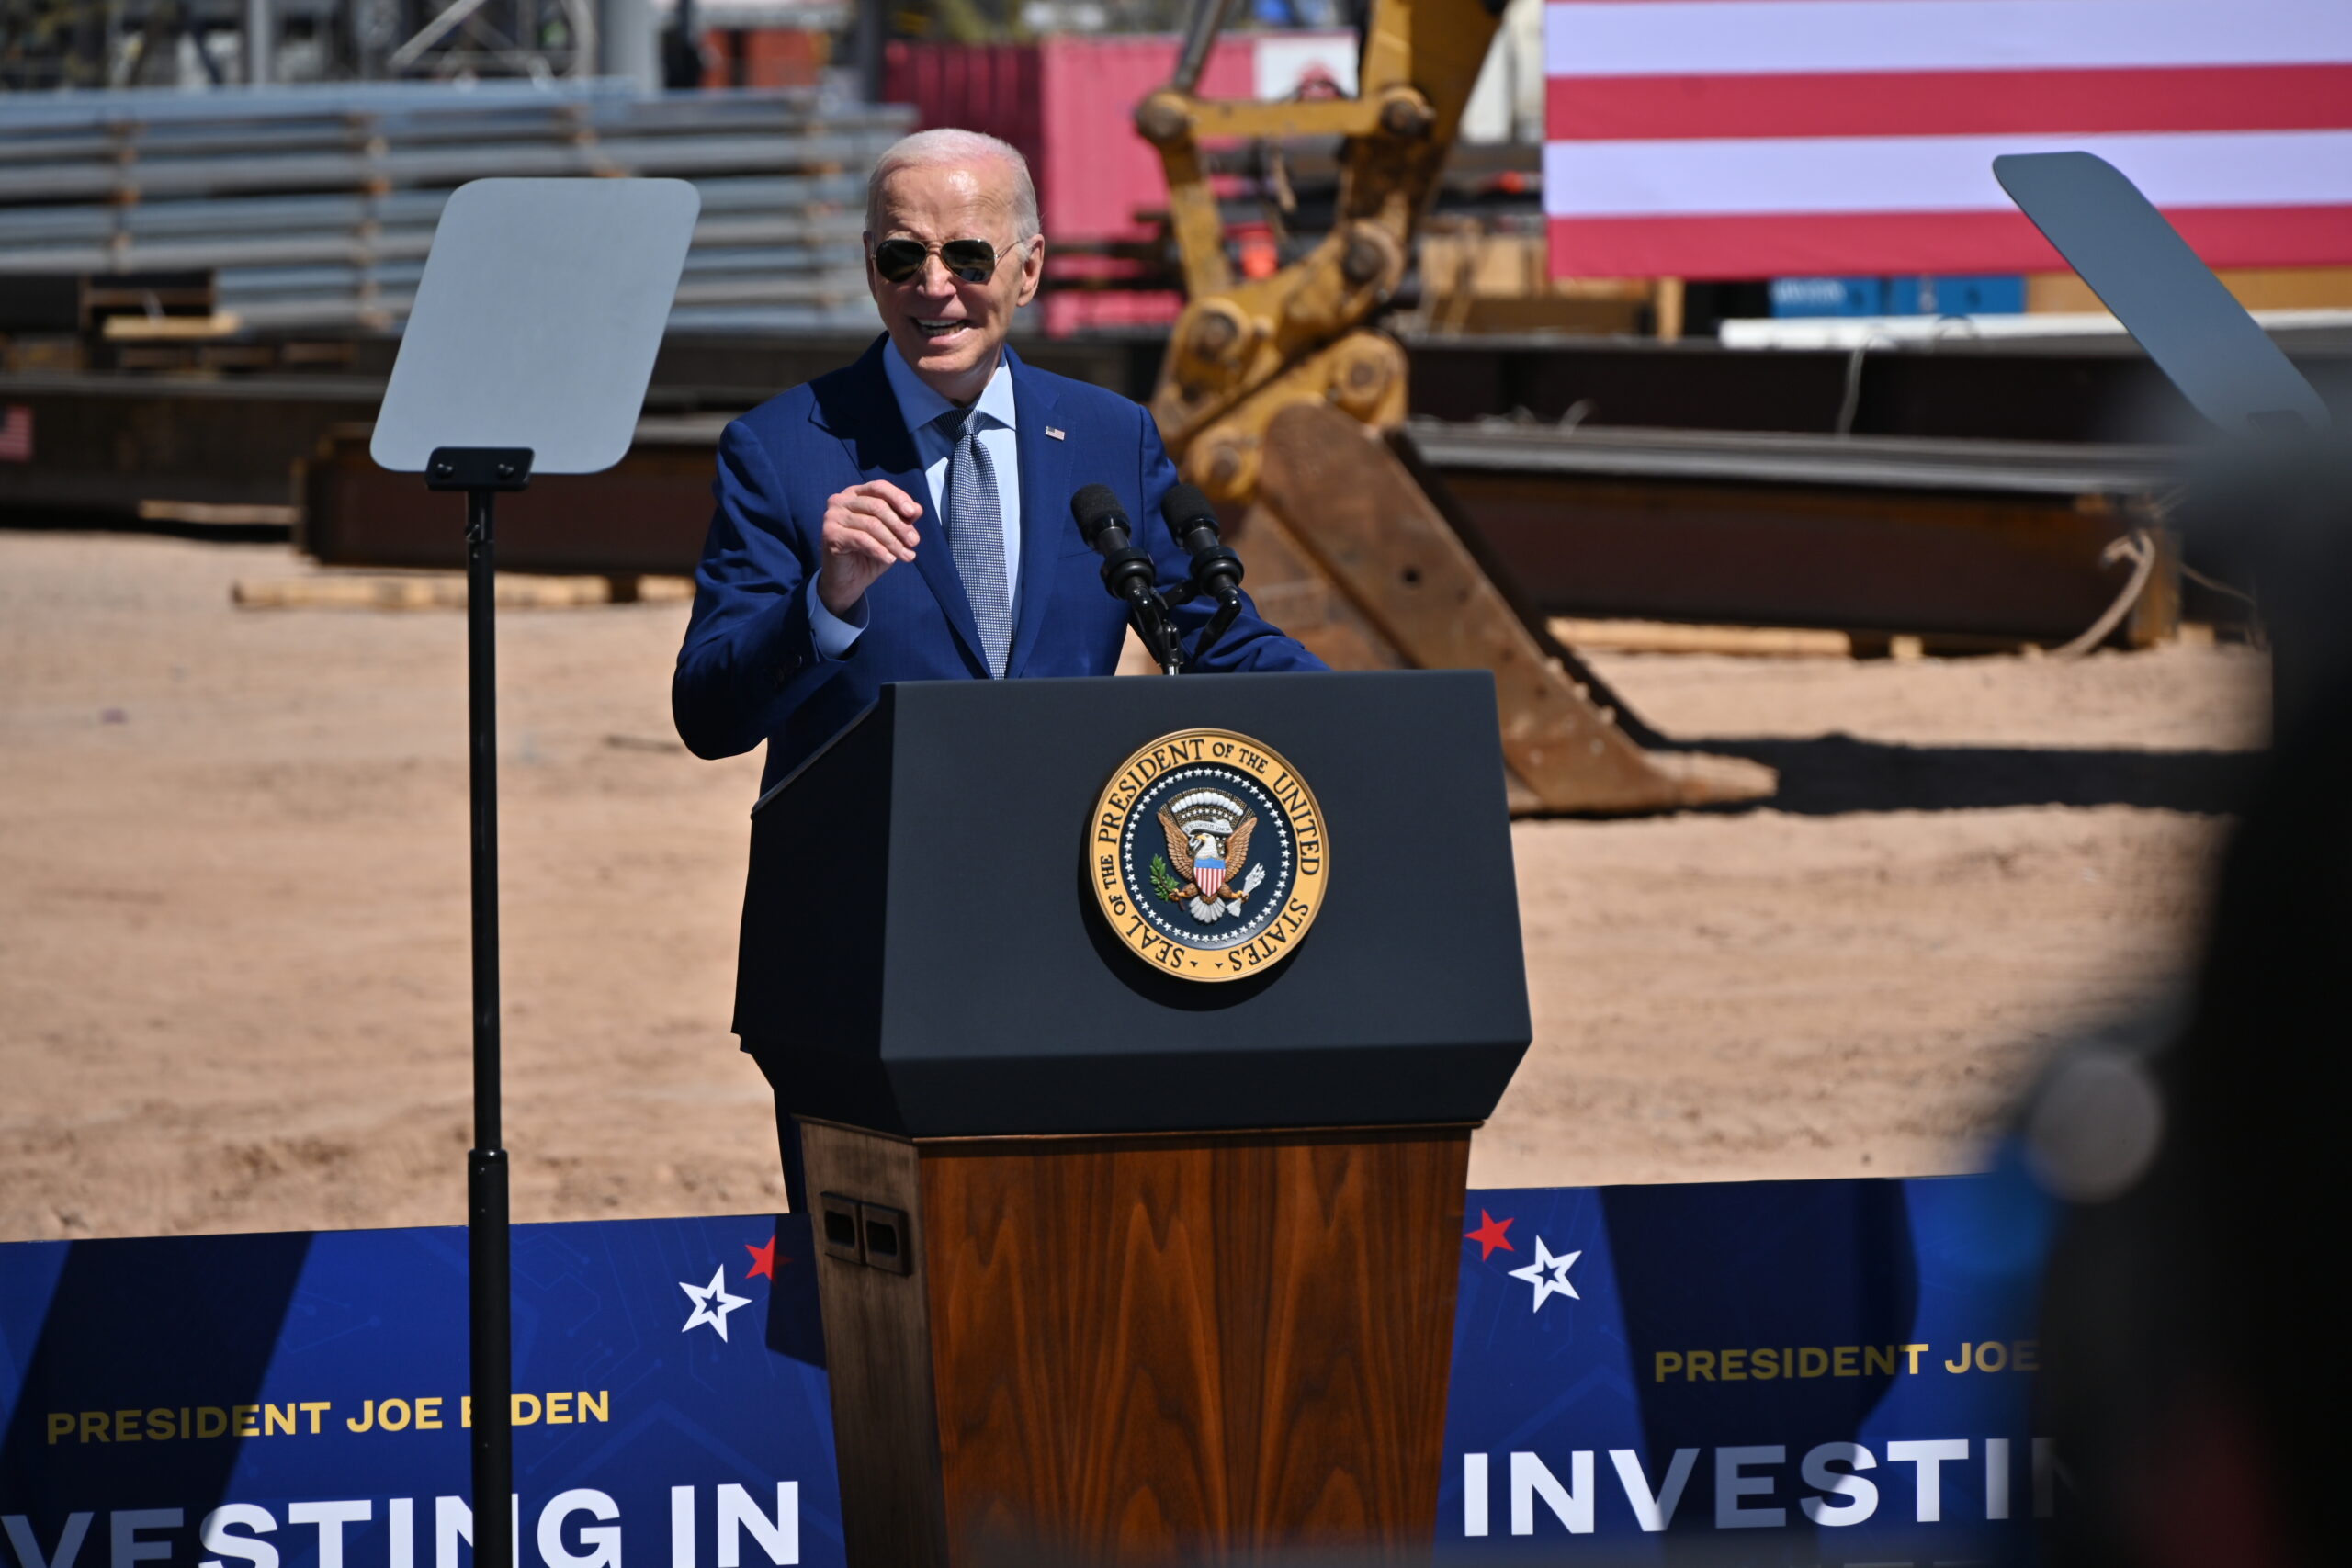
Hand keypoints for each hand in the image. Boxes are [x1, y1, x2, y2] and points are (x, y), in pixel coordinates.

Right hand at [818, 480, 922, 615]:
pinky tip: (890, 559)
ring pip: (871, 524)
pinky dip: (879, 549)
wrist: (850, 580)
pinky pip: (860, 539)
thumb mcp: (892, 534)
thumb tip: (917, 509)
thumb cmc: (871, 552)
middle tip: (914, 542)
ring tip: (907, 556)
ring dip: (893, 542)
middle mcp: (841, 500)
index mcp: (855, 494)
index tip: (914, 514)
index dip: (898, 498)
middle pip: (877, 506)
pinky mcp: (830, 534)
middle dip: (900, 525)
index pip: (879, 487)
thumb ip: (903, 519)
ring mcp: (832, 516)